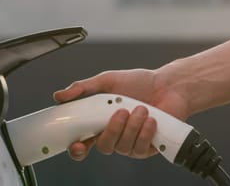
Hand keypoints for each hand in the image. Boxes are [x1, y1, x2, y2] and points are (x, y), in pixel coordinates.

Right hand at [53, 68, 189, 160]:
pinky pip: (140, 149)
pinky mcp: (148, 147)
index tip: (78, 144)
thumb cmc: (140, 83)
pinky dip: (145, 133)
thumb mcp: (108, 80)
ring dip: (132, 127)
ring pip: (122, 147)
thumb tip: (60, 95)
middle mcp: (115, 134)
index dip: (77, 148)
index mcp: (101, 122)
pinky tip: (151, 120)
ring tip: (141, 108)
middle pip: (103, 146)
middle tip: (121, 111)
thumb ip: (84, 88)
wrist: (169, 85)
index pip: (83, 142)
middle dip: (111, 130)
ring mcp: (131, 142)